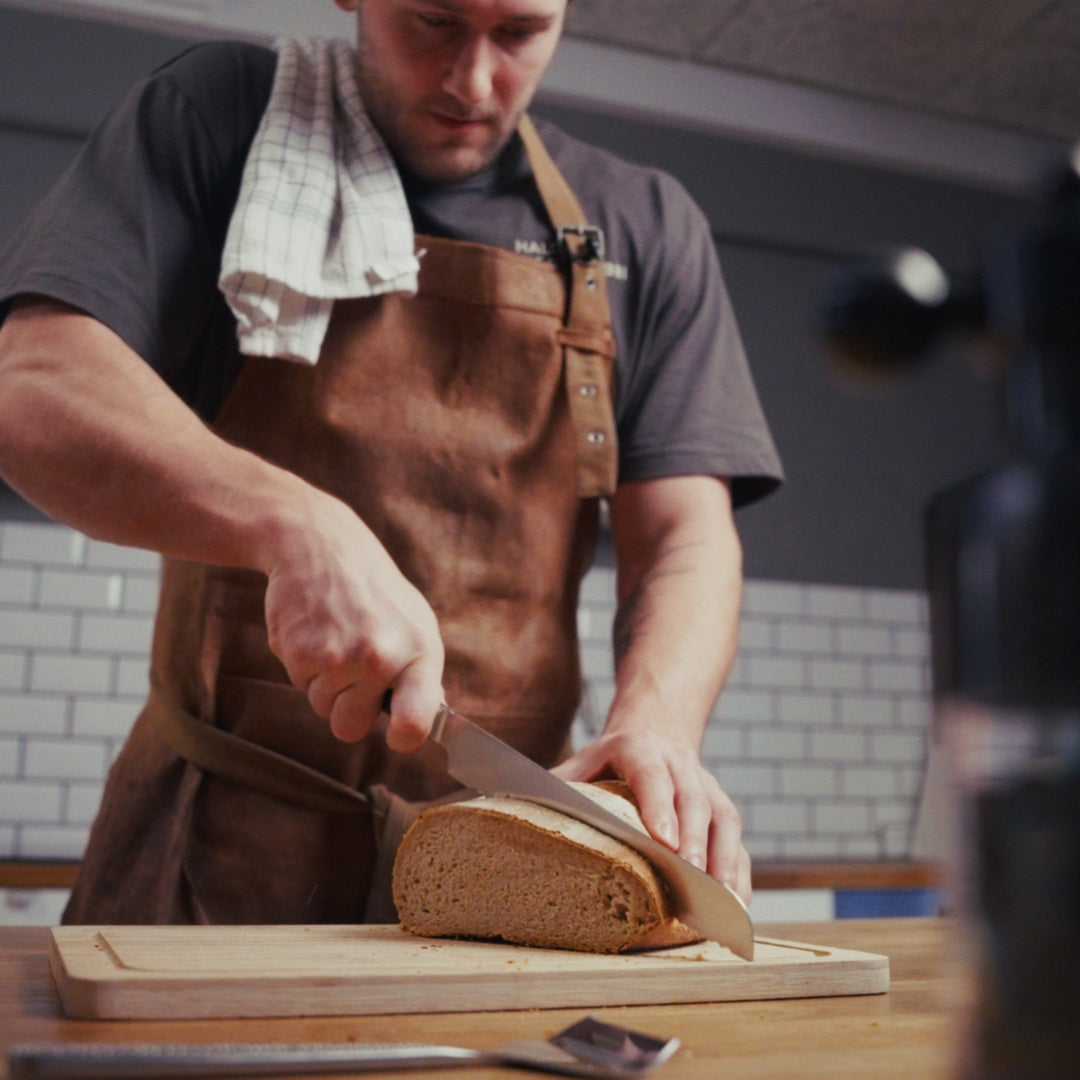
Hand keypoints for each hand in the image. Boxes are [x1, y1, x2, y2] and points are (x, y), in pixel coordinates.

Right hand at [262, 491, 444, 751]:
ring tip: (335, 638)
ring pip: (322, 708)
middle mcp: (379, 658)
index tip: (397, 735)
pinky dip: (303, 665)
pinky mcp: (299, 653)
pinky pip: (299, 686)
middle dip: (347, 709)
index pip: (417, 721)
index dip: (404, 738)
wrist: (318, 545)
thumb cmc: (373, 590)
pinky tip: (315, 630)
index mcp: (418, 651)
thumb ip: (420, 673)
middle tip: (352, 671)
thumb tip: (430, 719)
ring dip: (325, 684)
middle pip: (350, 729)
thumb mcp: (414, 621)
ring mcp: (337, 658)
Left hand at [552, 729, 751, 906]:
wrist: (652, 732)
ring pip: (724, 819)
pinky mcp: (722, 809)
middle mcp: (678, 763)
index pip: (651, 772)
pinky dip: (740, 872)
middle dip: (695, 840)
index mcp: (637, 748)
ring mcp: (706, 785)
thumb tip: (510, 818)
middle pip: (693, 799)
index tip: (664, 840)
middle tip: (691, 877)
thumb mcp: (576, 766)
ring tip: (721, 902)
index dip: (659, 804)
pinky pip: (737, 841)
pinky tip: (736, 904)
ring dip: (725, 860)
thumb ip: (553, 789)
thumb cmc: (604, 765)